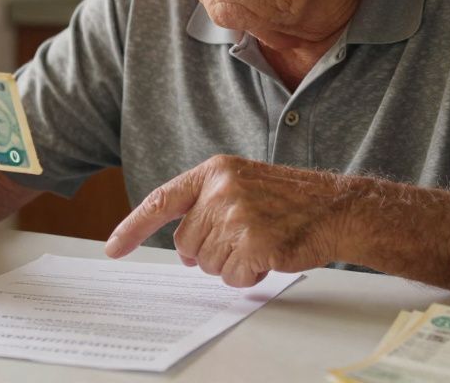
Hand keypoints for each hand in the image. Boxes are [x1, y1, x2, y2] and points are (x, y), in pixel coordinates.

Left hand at [104, 155, 348, 286]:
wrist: (336, 208)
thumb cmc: (291, 201)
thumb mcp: (243, 185)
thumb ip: (207, 206)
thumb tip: (184, 250)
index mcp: (215, 171)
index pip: (161, 201)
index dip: (132, 227)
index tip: (113, 248)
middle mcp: (221, 190)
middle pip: (186, 244)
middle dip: (210, 253)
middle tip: (243, 239)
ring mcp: (237, 215)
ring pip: (208, 264)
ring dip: (233, 265)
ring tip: (261, 243)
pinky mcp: (253, 242)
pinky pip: (233, 277)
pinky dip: (249, 276)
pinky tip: (270, 256)